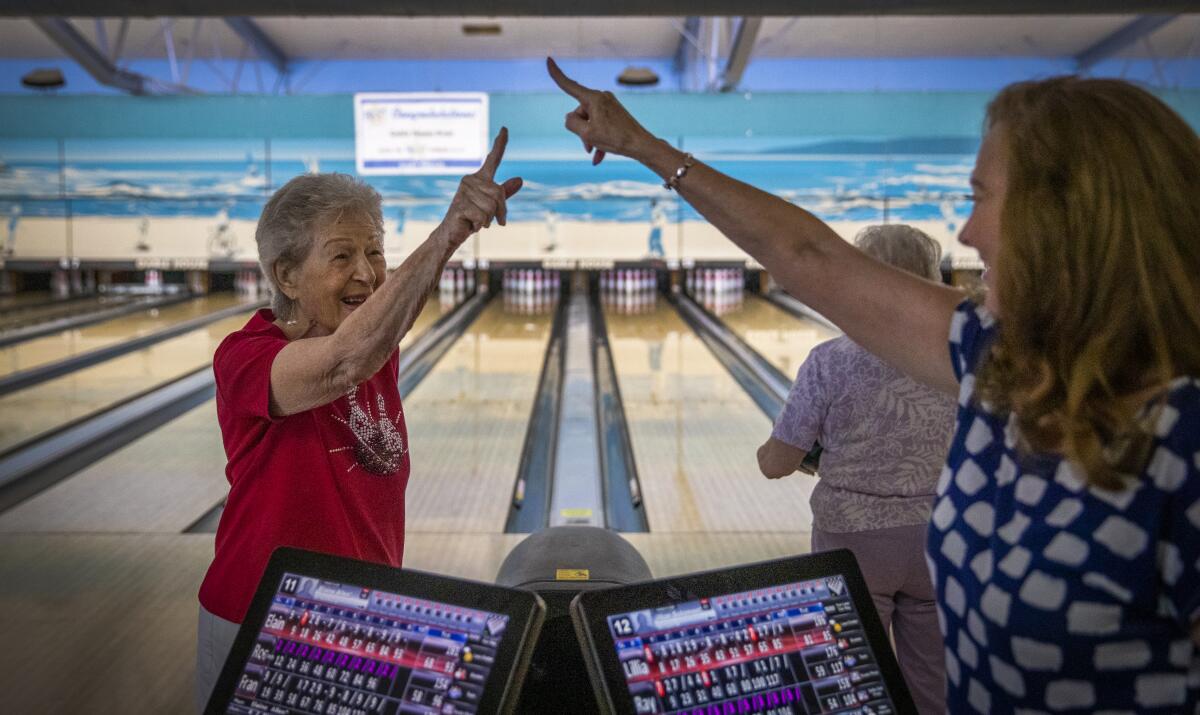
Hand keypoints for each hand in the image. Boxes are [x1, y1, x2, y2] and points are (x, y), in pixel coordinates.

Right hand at [440, 127, 522, 243]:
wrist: (451, 233)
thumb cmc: (471, 218)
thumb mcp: (491, 206)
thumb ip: (505, 193)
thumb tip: (520, 179)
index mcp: (479, 178)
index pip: (493, 159)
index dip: (500, 143)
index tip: (505, 128)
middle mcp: (470, 180)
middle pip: (499, 194)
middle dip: (500, 212)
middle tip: (490, 221)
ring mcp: (463, 191)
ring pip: (492, 207)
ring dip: (488, 220)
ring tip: (476, 220)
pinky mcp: (460, 205)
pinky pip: (483, 216)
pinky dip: (480, 225)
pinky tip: (470, 224)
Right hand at [546, 57, 653, 165]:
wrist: (641, 145)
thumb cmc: (615, 139)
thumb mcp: (587, 133)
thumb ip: (572, 122)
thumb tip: (570, 116)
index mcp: (593, 98)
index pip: (569, 85)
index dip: (556, 74)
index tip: (548, 59)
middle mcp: (601, 97)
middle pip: (579, 113)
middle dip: (581, 130)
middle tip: (589, 147)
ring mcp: (609, 104)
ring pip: (590, 121)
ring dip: (590, 138)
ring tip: (595, 154)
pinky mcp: (614, 112)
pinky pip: (600, 125)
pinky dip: (598, 139)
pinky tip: (599, 156)